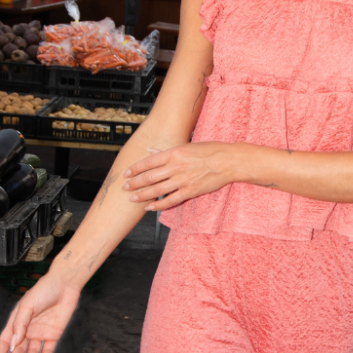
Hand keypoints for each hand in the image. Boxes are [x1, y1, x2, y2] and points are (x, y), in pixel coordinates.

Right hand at [0, 270, 82, 352]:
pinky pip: (48, 349)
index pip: (4, 342)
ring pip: (33, 352)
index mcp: (17, 322)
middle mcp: (27, 330)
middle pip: (18, 350)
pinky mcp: (53, 334)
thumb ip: (19, 325)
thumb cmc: (43, 292)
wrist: (64, 286)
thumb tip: (13, 344)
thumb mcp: (27, 306)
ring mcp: (40, 333)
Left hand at [123, 142, 237, 209]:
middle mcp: (176, 166)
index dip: (135, 168)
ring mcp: (183, 180)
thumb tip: (150, 151)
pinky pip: (171, 200)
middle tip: (124, 187)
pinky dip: (159, 205)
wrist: (228, 161)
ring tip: (132, 199)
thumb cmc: (210, 151)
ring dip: (142, 195)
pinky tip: (150, 207)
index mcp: (174, 153)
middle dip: (135, 183)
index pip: (149, 161)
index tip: (126, 173)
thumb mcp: (187, 145)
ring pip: (157, 189)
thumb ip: (167, 151)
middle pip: (149, 176)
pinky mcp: (191, 191)